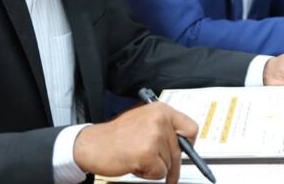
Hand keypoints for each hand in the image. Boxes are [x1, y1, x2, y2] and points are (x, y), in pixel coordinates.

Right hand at [73, 103, 197, 183]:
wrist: (92, 144)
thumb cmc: (115, 136)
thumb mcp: (143, 122)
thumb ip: (163, 128)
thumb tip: (183, 143)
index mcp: (160, 110)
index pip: (190, 127)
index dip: (189, 143)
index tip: (186, 151)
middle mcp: (160, 119)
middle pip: (180, 150)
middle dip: (173, 165)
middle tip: (170, 174)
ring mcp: (154, 135)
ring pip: (169, 163)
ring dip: (155, 167)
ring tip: (138, 158)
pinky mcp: (147, 153)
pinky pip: (159, 173)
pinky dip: (148, 174)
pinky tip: (135, 164)